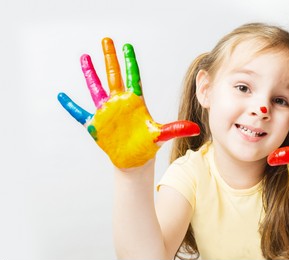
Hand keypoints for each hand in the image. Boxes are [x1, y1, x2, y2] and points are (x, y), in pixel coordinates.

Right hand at [58, 38, 199, 167]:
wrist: (135, 160)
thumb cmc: (147, 146)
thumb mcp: (161, 136)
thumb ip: (176, 129)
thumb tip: (196, 128)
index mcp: (135, 102)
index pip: (132, 77)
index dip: (129, 62)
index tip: (127, 47)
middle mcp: (120, 103)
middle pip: (113, 76)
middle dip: (110, 58)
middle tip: (106, 40)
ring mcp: (107, 113)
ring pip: (96, 88)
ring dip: (90, 74)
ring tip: (85, 58)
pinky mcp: (96, 125)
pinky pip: (80, 113)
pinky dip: (71, 106)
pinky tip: (62, 96)